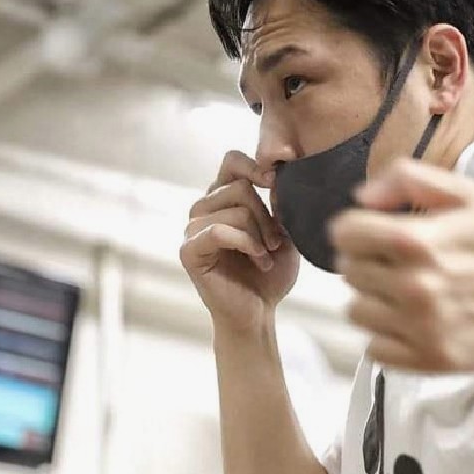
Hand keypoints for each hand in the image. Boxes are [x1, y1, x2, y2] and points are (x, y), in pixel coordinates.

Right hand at [180, 151, 298, 328]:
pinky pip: (219, 231)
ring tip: (267, 255)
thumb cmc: (271, 272)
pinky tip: (260, 261)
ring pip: (235, 210)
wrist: (260, 311)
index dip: (255, 166)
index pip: (232, 161)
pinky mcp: (189, 250)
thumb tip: (277, 173)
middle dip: (267, 214)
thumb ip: (279, 201)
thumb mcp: (284, 230)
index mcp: (224, 198)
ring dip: (260, 235)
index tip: (277, 181)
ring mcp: (193, 229)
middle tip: (276, 242)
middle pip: (239, 186)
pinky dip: (247, 244)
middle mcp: (204, 208)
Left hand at [329, 158, 473, 371]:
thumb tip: (362, 197)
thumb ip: (407, 177)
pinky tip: (411, 322)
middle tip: (398, 263)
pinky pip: (373, 347)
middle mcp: (413, 287)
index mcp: (417, 242)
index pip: (344, 234)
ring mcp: (418, 328)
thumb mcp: (463, 194)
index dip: (355, 230)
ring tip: (405, 293)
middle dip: (368, 262)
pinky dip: (387, 336)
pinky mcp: (424, 359)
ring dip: (375, 300)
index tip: (372, 235)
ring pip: (356, 310)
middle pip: (348, 271)